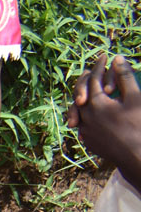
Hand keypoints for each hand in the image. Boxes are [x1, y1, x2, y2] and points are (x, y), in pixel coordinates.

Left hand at [67, 55, 140, 178]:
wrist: (137, 156)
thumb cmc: (139, 124)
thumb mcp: (135, 98)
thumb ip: (125, 78)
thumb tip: (117, 58)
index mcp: (95, 104)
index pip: (93, 79)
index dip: (99, 66)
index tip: (104, 56)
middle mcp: (85, 117)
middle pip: (80, 93)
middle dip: (86, 80)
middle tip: (92, 71)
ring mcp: (85, 131)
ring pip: (78, 110)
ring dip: (83, 98)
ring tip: (88, 91)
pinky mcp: (88, 141)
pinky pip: (82, 124)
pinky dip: (85, 114)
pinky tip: (92, 111)